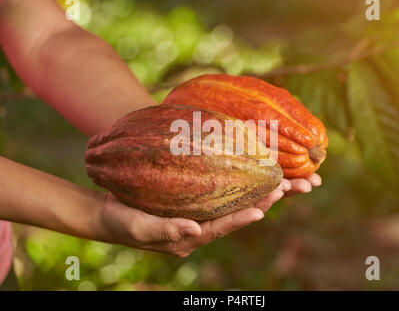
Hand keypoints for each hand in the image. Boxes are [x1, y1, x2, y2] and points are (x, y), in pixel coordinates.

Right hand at [93, 174, 320, 257]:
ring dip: (250, 192)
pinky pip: (215, 192)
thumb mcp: (138, 227)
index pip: (219, 229)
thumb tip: (194, 229)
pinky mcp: (190, 199)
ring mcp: (195, 213)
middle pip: (231, 216)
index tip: (262, 210)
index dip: (240, 220)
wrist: (107, 214)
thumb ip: (166, 230)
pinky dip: (232, 183)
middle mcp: (197, 227)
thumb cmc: (120, 223)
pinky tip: (243, 169)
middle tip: (281, 189)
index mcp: (188, 238)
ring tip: (273, 180)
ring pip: (228, 203)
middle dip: (257, 204)